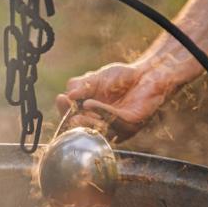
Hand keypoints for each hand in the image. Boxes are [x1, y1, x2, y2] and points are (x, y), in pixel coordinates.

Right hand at [56, 58, 200, 140]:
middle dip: (73, 121)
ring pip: (96, 132)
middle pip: (82, 132)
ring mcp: (116, 129)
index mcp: (91, 116)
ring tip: (83, 105)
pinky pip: (112, 123)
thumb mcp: (94, 79)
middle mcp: (102, 126)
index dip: (64, 113)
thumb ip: (79, 85)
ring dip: (86, 120)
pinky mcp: (130, 125)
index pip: (73, 122)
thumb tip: (67, 95)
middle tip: (70, 106)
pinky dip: (99, 113)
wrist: (146, 74)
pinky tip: (90, 103)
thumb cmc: (120, 78)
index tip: (60, 99)